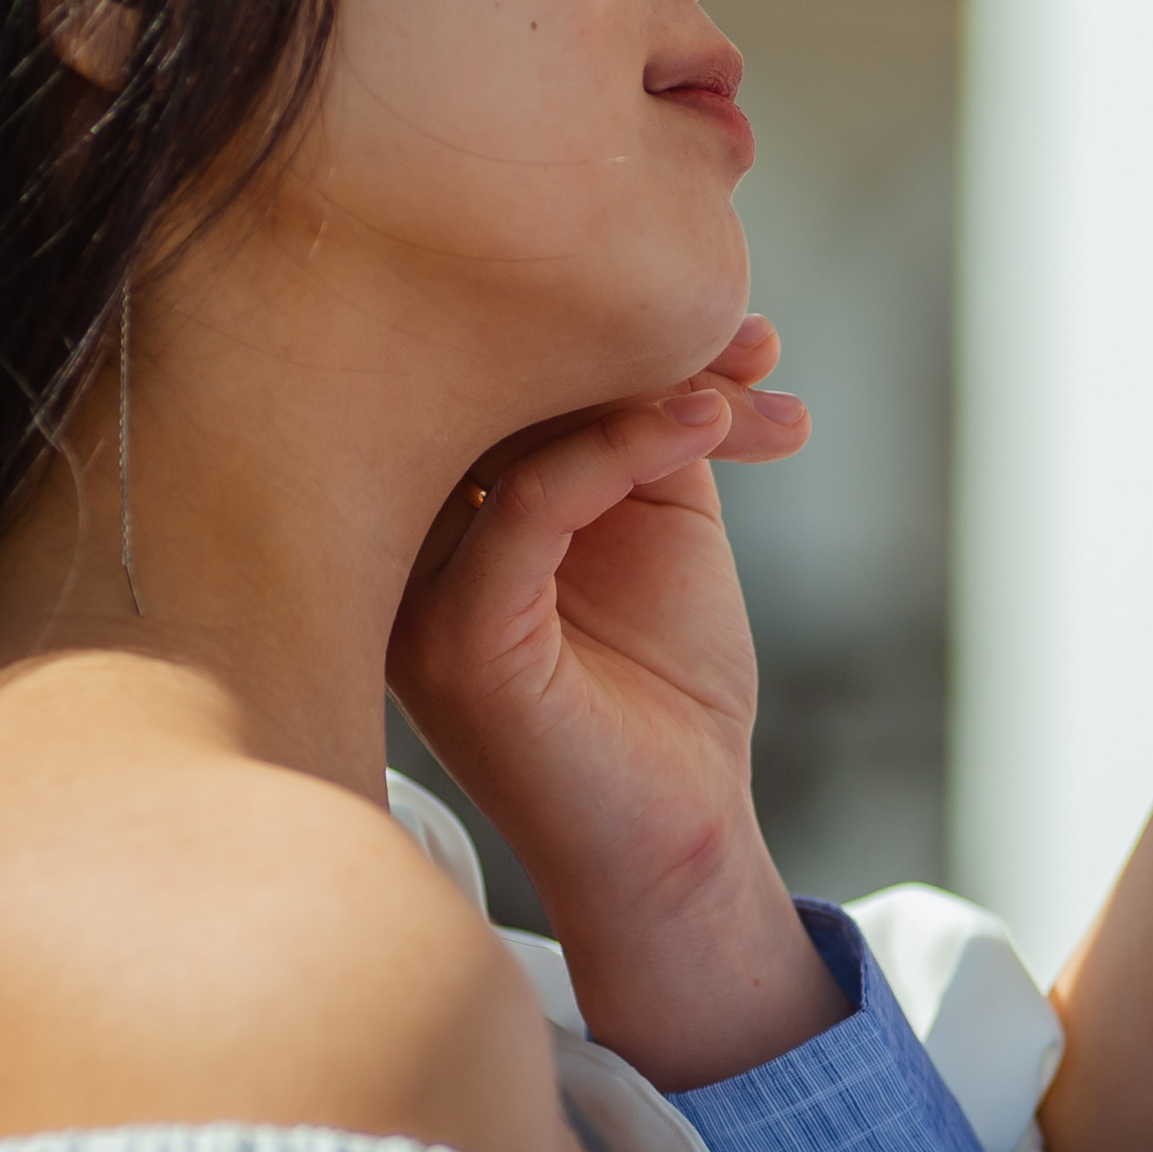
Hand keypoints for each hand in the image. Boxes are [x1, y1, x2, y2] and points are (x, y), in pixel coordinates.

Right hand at [387, 318, 846, 1088]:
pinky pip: (531, 504)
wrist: (684, 839)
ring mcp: (414, 590)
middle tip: (753, 339)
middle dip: (638, 344)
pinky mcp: (453, 641)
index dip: (617, 328)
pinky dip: (626, 444)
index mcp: (434, 503)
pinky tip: (709, 421)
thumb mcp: (659, 518)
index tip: (740, 322)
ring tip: (748, 377)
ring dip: (646, 382)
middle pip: (496, 387)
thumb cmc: (665, 685)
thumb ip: (644, 419)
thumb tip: (687, 312)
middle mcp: (400, 537)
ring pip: (509, 428)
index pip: (499, 372)